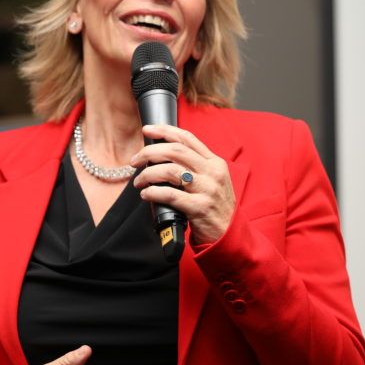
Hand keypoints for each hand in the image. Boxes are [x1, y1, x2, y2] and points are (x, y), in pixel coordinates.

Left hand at [130, 123, 236, 244]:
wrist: (229, 235)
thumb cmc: (216, 207)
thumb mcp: (213, 181)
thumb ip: (195, 167)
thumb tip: (162, 156)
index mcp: (215, 162)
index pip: (188, 138)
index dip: (165, 130)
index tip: (147, 129)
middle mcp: (212, 172)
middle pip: (176, 151)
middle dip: (150, 152)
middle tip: (135, 160)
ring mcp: (207, 189)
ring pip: (170, 170)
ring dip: (148, 174)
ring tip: (138, 181)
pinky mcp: (199, 207)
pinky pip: (170, 194)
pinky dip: (153, 192)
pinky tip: (145, 194)